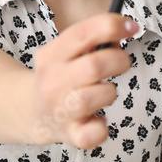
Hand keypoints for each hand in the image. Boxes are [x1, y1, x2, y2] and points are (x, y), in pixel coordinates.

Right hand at [27, 13, 138, 149]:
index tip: (131, 26)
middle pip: (95, 66)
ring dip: (111, 91)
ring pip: (100, 96)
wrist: (30, 113)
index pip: (82, 33)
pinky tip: (97, 119)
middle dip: (120, 60)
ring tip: (104, 92)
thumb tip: (124, 31)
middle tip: (122, 62)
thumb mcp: (62, 54)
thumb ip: (89, 42)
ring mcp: (60, 110)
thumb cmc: (58, 79)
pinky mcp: (70, 134)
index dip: (111, 26)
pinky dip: (103, 126)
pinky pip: (96, 133)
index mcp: (50, 56)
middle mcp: (53, 82)